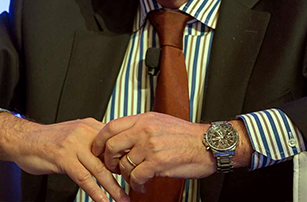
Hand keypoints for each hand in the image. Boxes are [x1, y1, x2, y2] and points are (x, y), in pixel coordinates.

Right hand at [0, 112, 127, 201]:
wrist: (23, 139)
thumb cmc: (48, 140)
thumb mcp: (74, 133)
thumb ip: (92, 141)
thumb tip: (111, 156)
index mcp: (90, 125)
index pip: (116, 142)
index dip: (126, 159)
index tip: (135, 172)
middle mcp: (85, 133)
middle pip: (110, 157)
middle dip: (124, 176)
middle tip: (134, 188)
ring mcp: (74, 145)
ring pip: (100, 170)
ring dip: (113, 188)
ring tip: (123, 199)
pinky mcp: (63, 158)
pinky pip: (84, 178)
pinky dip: (95, 192)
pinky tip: (102, 200)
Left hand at [91, 112, 215, 192]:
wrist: (208, 145)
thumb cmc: (186, 136)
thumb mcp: (161, 122)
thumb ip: (141, 127)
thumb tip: (124, 136)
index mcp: (144, 119)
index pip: (111, 127)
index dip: (99, 141)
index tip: (98, 151)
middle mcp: (144, 130)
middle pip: (111, 146)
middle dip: (108, 161)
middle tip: (115, 168)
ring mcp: (150, 146)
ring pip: (123, 165)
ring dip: (126, 177)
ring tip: (134, 179)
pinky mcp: (158, 163)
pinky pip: (136, 177)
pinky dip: (137, 186)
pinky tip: (143, 186)